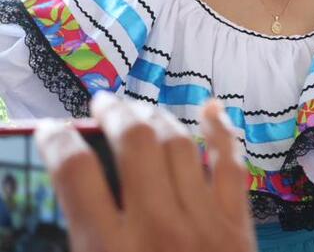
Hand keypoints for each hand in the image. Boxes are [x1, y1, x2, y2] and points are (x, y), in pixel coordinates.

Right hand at [35, 92, 253, 251]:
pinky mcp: (238, 226)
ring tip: (141, 110)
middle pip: (134, 144)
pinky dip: (221, 133)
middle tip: (101, 102)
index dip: (57, 143)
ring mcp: (202, 221)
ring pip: (180, 144)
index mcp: (108, 251)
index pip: (75, 175)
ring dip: (158, 119)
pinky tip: (212, 110)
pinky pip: (230, 166)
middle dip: (115, 113)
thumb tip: (76, 219)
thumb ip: (83, 245)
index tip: (49, 131)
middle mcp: (156, 226)